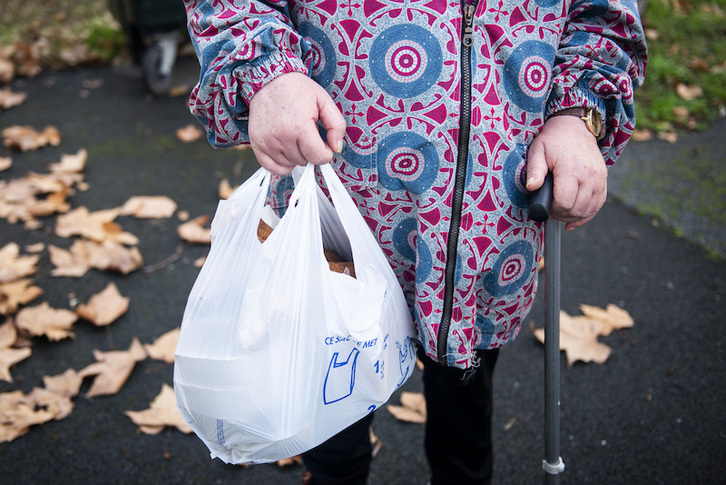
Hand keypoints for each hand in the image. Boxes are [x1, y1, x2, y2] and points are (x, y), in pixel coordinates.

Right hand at [248, 72, 345, 174]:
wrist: (268, 80)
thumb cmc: (297, 89)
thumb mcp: (324, 101)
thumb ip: (337, 126)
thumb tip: (337, 149)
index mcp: (300, 127)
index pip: (318, 157)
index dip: (326, 153)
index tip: (324, 144)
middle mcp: (282, 137)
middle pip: (305, 161)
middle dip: (310, 151)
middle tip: (307, 134)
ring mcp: (267, 142)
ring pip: (290, 165)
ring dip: (296, 156)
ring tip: (295, 137)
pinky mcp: (256, 143)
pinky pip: (271, 168)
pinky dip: (281, 164)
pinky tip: (286, 151)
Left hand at [526, 115, 607, 230]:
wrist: (574, 127)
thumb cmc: (553, 140)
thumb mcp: (537, 151)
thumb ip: (534, 170)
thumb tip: (531, 188)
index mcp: (570, 168)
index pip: (564, 202)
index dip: (553, 209)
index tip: (546, 206)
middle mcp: (589, 175)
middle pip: (577, 209)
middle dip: (562, 215)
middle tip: (552, 211)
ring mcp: (599, 178)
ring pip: (588, 209)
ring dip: (573, 216)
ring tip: (561, 211)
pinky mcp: (603, 180)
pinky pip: (599, 204)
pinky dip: (587, 214)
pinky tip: (575, 219)